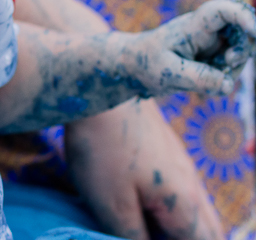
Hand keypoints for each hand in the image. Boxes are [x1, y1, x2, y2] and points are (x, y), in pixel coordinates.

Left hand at [65, 99, 223, 239]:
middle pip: (208, 232)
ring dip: (183, 229)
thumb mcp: (111, 205)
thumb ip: (134, 238)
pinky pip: (183, 194)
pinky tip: (151, 209)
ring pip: (198, 213)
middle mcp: (192, 187)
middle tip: (154, 235)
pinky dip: (175, 211)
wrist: (102, 87)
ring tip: (154, 230)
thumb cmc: (103, 148)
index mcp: (185, 206)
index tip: (150, 238)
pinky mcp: (167, 154)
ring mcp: (182, 168)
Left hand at [133, 0, 255, 95]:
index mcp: (193, 27)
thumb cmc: (147, 63)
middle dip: (243, 50)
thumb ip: (198, 78)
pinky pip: (232, 69)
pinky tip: (204, 84)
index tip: (255, 31)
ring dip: (231, 70)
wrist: (136, 68)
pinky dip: (224, 79)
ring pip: (240, 54)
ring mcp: (213, 45)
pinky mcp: (214, 59)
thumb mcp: (168, 72)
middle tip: (228, 62)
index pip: (221, 11)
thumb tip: (229, 85)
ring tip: (201, 78)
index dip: (243, 16)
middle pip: (241, 33)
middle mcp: (207, 32)